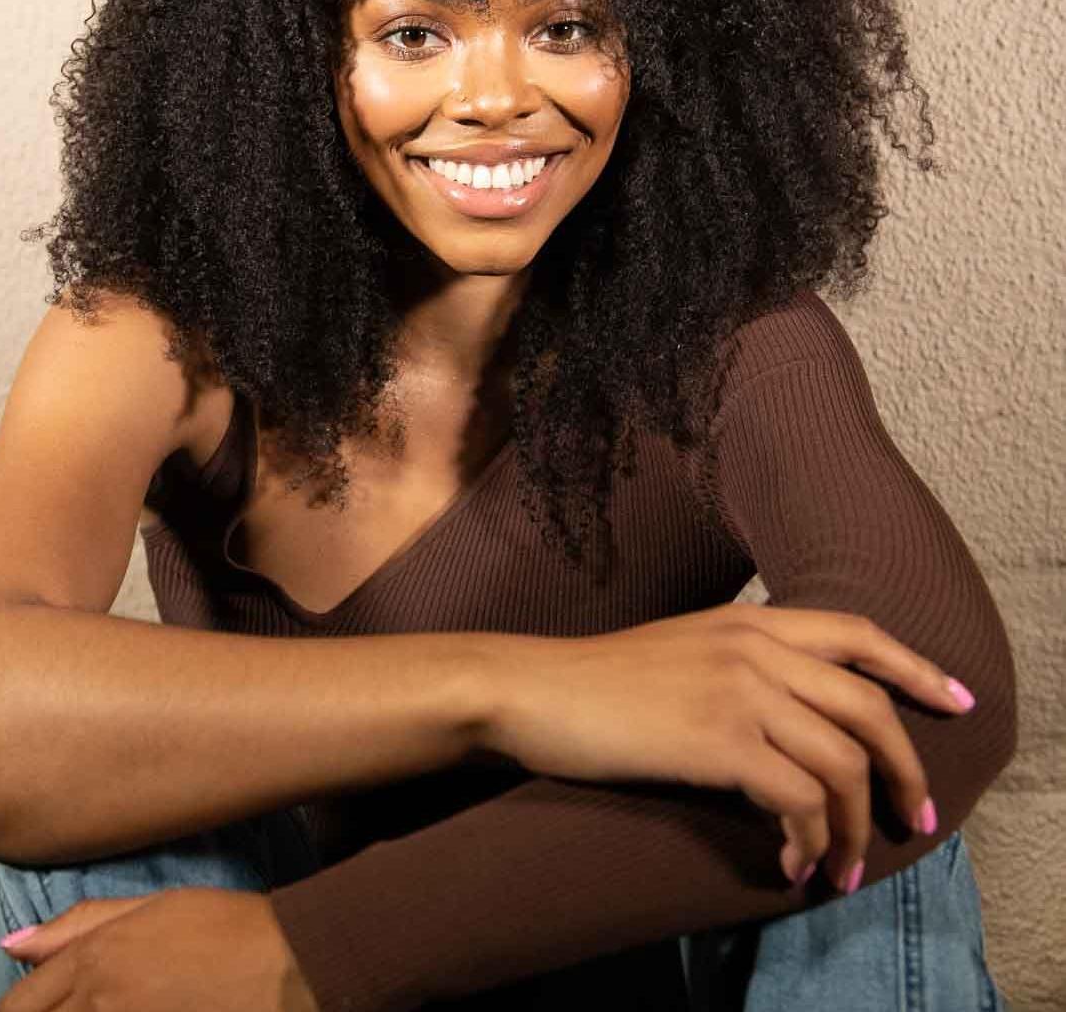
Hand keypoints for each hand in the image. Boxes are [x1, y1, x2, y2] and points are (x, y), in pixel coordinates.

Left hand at [0, 887, 319, 1011]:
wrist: (288, 965)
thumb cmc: (226, 927)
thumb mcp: (153, 907)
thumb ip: (80, 925)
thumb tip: (15, 944)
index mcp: (94, 962)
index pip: (20, 1006)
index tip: (26, 1011)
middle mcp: (99, 1005)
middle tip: (67, 1005)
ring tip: (108, 1006)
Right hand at [477, 603, 973, 893]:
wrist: (532, 688)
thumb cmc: (596, 679)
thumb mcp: (680, 650)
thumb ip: (738, 664)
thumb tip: (788, 718)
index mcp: (747, 620)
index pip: (856, 631)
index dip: (915, 666)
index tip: (954, 701)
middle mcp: (753, 646)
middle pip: (868, 708)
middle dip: (903, 772)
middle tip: (913, 817)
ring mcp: (738, 690)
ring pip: (842, 763)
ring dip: (856, 828)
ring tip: (842, 866)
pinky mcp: (717, 740)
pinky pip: (798, 799)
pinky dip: (810, 839)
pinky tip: (793, 861)